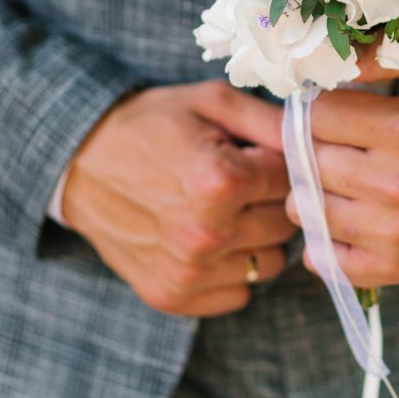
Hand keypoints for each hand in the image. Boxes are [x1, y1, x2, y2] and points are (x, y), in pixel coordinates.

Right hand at [62, 80, 297, 316]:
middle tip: (239, 181)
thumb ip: (272, 120)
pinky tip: (208, 238)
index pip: (294, 180)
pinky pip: (239, 293)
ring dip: (257, 237)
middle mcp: (206, 234)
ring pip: (270, 262)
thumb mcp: (212, 101)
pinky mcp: (172, 296)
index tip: (256, 153)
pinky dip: (232, 269)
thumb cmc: (152, 124)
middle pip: (286, 224)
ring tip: (224, 210)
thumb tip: (320, 138)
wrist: (79, 161)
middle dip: (271, 200)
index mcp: (221, 182)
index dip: (279, 163)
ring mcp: (188, 271)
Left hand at [284, 71, 398, 288]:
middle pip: (307, 161)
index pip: (316, 116)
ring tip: (340, 173)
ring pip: (304, 208)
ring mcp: (397, 233)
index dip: (311, 107)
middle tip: (334, 139)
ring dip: (312, 190)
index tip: (322, 106)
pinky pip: (322, 257)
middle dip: (312, 146)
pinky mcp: (392, 265)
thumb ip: (389, 53)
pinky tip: (348, 211)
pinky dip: (324, 236)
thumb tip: (332, 57)